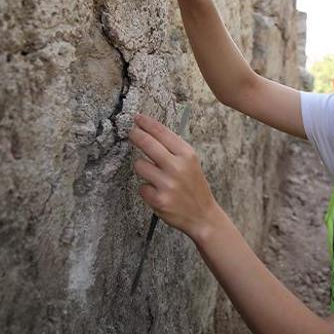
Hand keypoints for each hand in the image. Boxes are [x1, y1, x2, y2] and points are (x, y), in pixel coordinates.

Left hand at [128, 113, 221, 237]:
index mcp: (187, 155)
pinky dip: (146, 189)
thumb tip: (149, 131)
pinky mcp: (158, 199)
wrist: (203, 215)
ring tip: (154, 176)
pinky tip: (158, 193)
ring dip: (143, 168)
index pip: (162, 132)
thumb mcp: (190, 162)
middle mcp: (177, 167)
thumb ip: (172, 149)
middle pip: (147, 143)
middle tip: (130, 132)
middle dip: (135, 135)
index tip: (137, 118)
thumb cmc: (194, 186)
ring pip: (139, 165)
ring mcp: (167, 184)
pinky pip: (141, 187)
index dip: (146, 123)